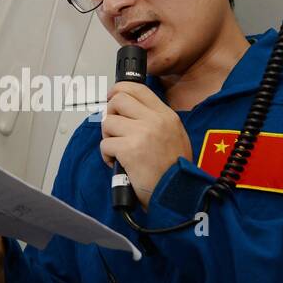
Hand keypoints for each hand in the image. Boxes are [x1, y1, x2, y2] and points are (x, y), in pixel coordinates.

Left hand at [99, 82, 191, 210]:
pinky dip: (107, 156)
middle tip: (114, 130)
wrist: (177, 194)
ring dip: (108, 138)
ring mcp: (141, 133)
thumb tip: (128, 112)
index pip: (137, 88)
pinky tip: (117, 164)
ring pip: (108, 122)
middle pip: (118, 100)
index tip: (112, 98)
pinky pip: (105, 145)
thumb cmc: (174, 170)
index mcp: (166, 115)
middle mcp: (154, 120)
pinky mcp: (129, 150)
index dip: (119, 90)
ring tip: (118, 151)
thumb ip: (154, 120)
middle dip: (110, 114)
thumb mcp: (174, 135)